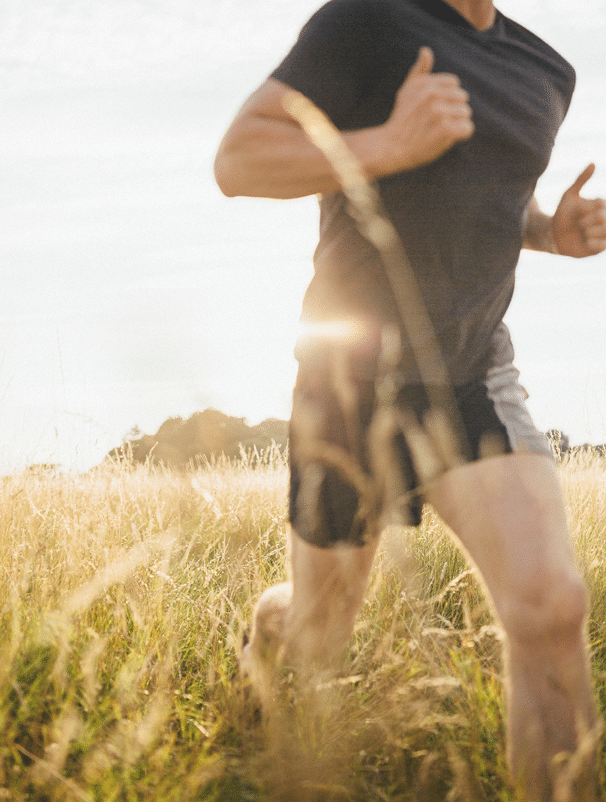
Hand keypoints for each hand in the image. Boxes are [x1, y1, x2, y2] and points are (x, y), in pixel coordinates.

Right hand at [382, 47, 473, 172]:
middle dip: (453, 110)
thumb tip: (426, 51)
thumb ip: (418, 72)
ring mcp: (439, 112)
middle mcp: (432, 95)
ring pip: (466, 114)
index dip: (446, 99)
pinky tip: (446, 138)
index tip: (431, 110)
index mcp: (425, 84)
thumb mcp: (406, 91)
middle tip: (434, 123)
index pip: (454, 84)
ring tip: (438, 131)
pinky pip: (467, 128)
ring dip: (456, 124)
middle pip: (463, 98)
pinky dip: (460, 135)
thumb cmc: (401, 121)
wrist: (391, 148)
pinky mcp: (446, 129)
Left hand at [552, 164, 605, 257]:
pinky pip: (602, 246)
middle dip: (586, 221)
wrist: (554, 235)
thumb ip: (581, 179)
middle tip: (578, 224)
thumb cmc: (563, 214)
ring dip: (588, 232)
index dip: (586, 209)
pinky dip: (591, 244)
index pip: (600, 204)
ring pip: (605, 231)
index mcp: (601, 205)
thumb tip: (593, 162)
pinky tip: (584, 242)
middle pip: (603, 218)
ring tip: (582, 233)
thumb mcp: (569, 195)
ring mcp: (605, 233)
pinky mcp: (600, 248)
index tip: (577, 213)